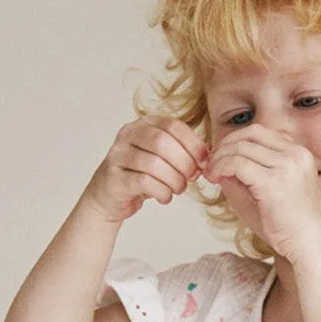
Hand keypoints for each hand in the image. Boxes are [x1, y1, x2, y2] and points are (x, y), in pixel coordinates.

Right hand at [80, 116, 206, 223]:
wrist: (111, 195)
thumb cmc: (143, 175)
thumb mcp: (166, 159)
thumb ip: (185, 153)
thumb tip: (209, 159)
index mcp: (144, 124)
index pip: (173, 126)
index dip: (193, 144)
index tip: (204, 162)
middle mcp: (128, 134)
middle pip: (162, 142)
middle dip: (184, 163)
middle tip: (192, 178)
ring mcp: (118, 154)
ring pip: (153, 164)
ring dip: (174, 180)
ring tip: (178, 189)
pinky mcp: (114, 177)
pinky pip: (144, 182)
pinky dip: (161, 192)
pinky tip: (165, 197)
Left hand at [204, 123, 320, 262]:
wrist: (311, 247)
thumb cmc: (294, 227)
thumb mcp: (275, 191)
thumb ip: (253, 172)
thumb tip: (221, 159)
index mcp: (301, 155)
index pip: (263, 132)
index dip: (238, 140)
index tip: (224, 155)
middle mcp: (296, 155)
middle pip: (251, 133)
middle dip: (226, 144)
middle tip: (212, 161)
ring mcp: (287, 167)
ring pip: (241, 147)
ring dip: (220, 158)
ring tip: (211, 173)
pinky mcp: (273, 182)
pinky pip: (237, 164)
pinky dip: (221, 168)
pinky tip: (215, 179)